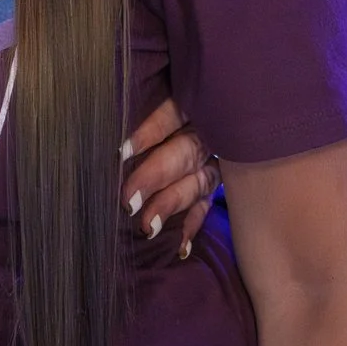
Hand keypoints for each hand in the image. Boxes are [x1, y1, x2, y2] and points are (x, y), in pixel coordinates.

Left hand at [121, 98, 219, 257]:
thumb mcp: (168, 98)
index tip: (121, 152)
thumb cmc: (172, 99)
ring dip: (171, 205)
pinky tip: (179, 248)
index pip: (170, 115)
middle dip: (155, 177)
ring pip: (197, 183)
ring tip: (147, 227)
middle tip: (128, 201)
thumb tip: (115, 133)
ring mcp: (216, 162)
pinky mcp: (216, 186)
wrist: (232, 110)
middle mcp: (209, 132)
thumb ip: (147, 108)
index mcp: (192, 102)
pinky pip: (206, 207)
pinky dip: (191, 226)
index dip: (148, 132)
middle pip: (183, 153)